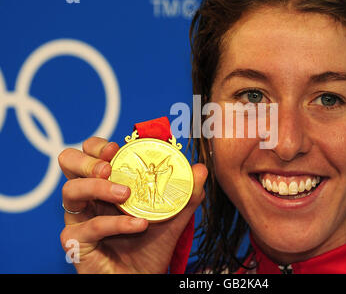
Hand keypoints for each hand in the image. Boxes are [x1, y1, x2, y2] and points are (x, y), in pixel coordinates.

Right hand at [59, 137, 207, 273]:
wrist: (144, 277)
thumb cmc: (152, 244)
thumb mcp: (173, 214)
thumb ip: (186, 192)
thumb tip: (200, 169)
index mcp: (106, 182)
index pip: (91, 152)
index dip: (98, 145)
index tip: (117, 148)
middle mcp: (88, 196)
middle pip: (68, 161)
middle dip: (87, 159)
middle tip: (109, 168)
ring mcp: (79, 218)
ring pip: (70, 191)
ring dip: (98, 187)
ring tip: (126, 194)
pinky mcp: (76, 242)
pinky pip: (90, 227)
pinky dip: (116, 223)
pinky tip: (138, 225)